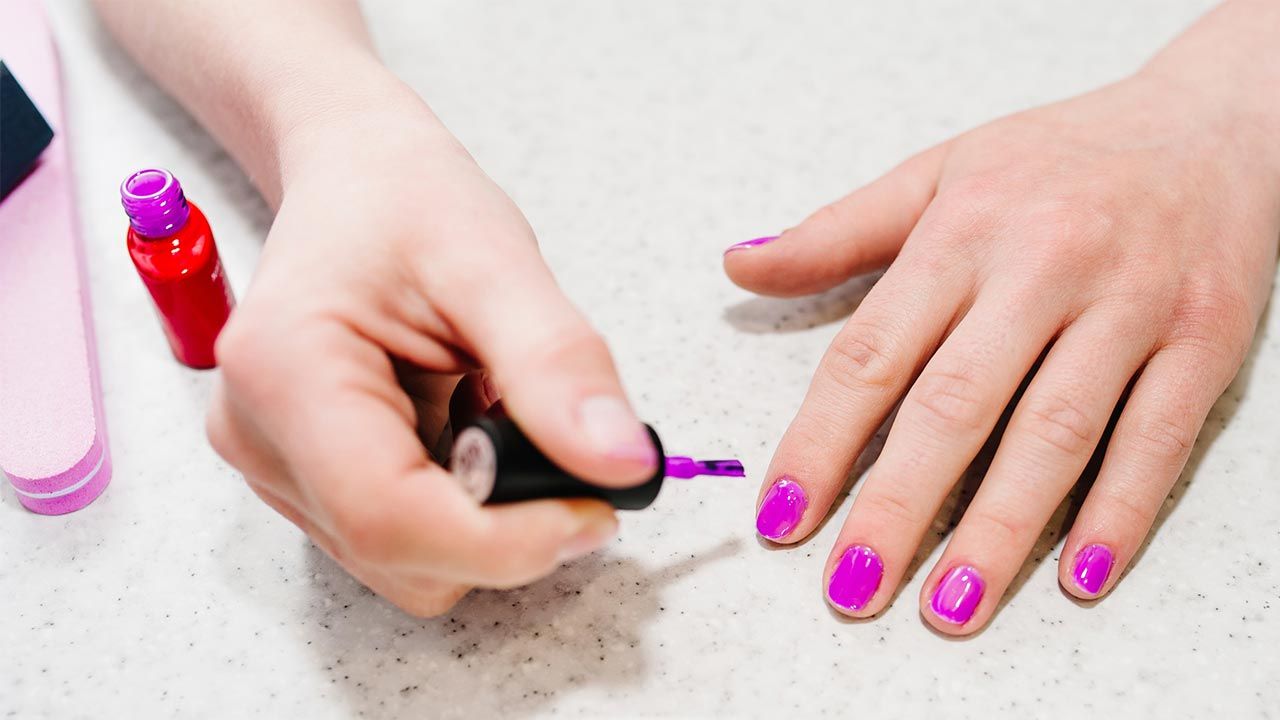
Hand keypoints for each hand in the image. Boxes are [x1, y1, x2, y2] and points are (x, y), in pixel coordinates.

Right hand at [207, 110, 657, 615]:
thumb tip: (620, 463)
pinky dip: (457, 504)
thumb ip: (556, 365)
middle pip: (403, 558)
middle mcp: (259, 437)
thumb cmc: (404, 197)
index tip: (595, 512)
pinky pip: (403, 541)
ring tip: (486, 407)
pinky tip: (460, 425)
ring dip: (481, 514)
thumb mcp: (494, 260)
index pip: (391, 517)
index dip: (507, 541)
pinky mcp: (303, 479)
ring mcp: (274, 467)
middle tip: (550, 433)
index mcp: (286, 372)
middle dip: (502, 525)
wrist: (354, 177)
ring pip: (408, 565)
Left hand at [725, 67, 1278, 632]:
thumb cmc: (1060, 157)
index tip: (781, 515)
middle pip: (954, 406)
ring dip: (997, 531)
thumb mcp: (939, 173)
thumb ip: (836, 233)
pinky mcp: (1204, 340)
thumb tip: (739, 266)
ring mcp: (1129, 306)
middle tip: (850, 590)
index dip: (819, 442)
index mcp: (963, 230)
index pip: (872, 353)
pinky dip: (1118, 512)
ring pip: (1053, 434)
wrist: (1215, 124)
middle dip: (896, 508)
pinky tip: (1076, 575)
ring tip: (949, 608)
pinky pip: (1156, 439)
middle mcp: (1043, 267)